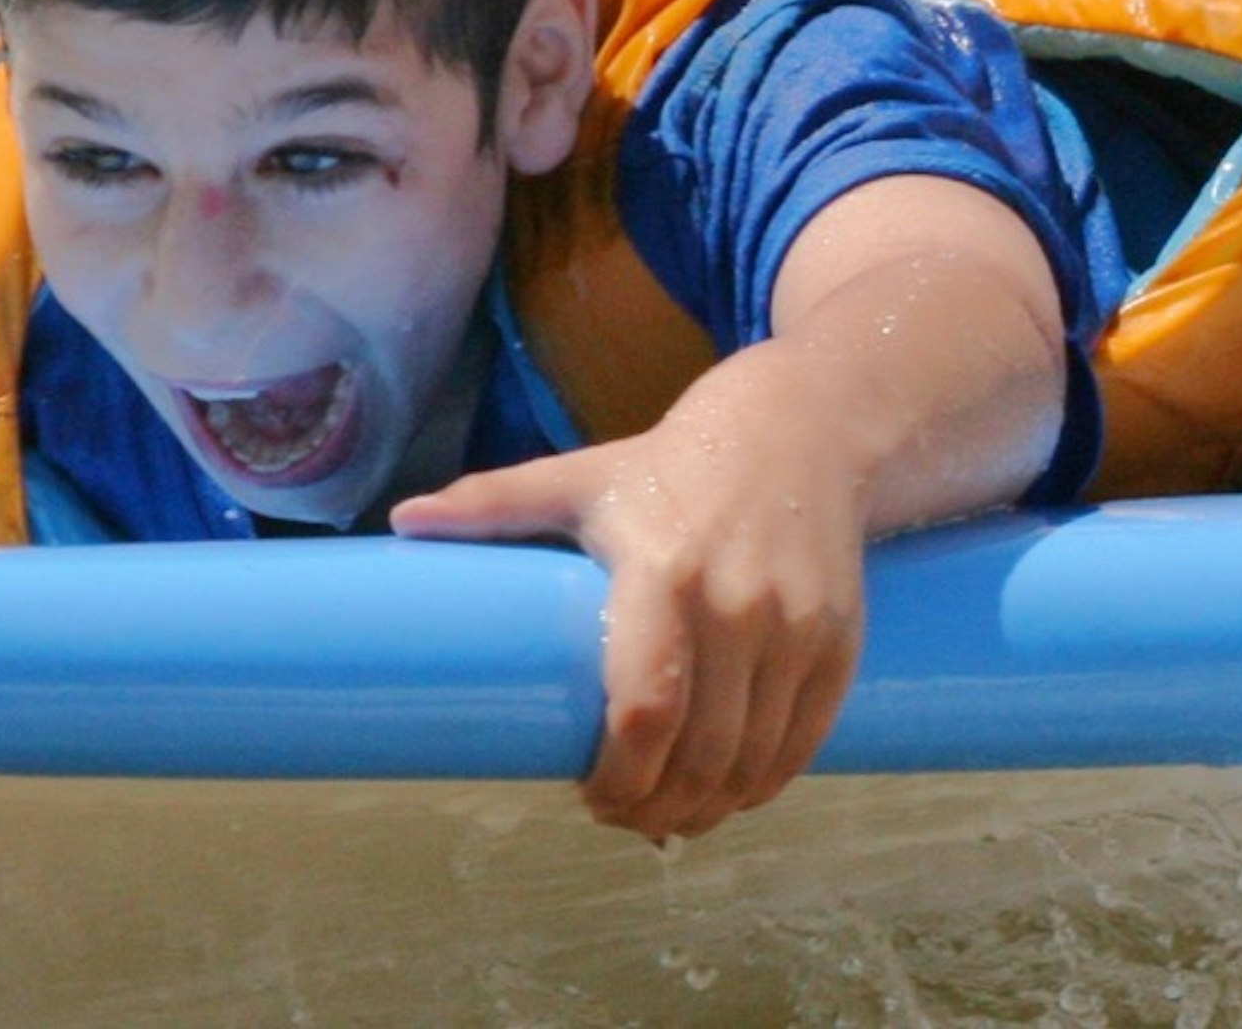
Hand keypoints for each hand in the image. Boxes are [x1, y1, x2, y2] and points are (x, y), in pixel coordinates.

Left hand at [392, 395, 863, 839]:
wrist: (804, 425)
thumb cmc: (675, 462)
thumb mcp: (584, 476)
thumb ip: (496, 501)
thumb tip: (402, 521)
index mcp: (663, 570)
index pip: (644, 709)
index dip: (617, 776)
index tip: (589, 795)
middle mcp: (737, 605)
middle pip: (700, 752)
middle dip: (658, 806)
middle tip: (624, 816)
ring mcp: (797, 626)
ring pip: (753, 758)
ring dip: (711, 806)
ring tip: (673, 816)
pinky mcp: (839, 638)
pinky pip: (805, 737)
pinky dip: (768, 782)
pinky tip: (735, 795)